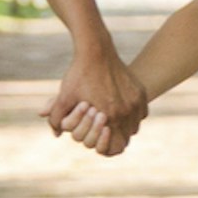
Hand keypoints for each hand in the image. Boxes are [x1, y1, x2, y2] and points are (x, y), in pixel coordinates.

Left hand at [47, 35, 149, 156]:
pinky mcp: (140, 92)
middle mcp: (126, 111)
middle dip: (115, 137)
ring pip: (134, 127)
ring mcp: (135, 102)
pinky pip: (141, 113)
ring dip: (124, 127)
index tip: (98, 139)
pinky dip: (132, 115)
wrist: (96, 50)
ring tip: (112, 120)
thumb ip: (57, 119)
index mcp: (109, 116)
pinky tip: (121, 108)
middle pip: (126, 138)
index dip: (107, 147)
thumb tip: (57, 134)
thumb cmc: (79, 74)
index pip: (115, 147)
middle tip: (103, 129)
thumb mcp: (64, 97)